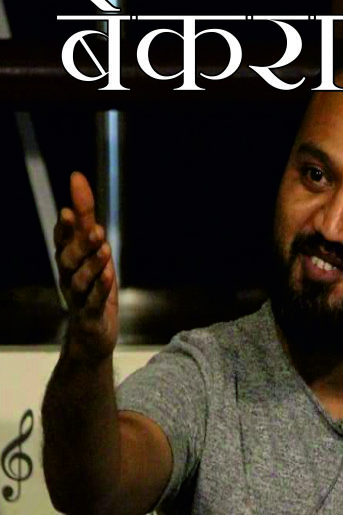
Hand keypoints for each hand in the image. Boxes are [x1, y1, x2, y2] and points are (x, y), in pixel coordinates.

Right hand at [54, 171, 118, 360]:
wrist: (93, 335)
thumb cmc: (92, 287)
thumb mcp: (92, 250)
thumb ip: (85, 218)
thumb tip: (78, 179)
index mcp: (68, 261)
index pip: (63, 241)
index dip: (64, 228)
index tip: (69, 211)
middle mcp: (69, 277)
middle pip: (69, 259)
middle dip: (80, 243)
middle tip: (95, 229)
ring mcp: (78, 298)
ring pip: (81, 280)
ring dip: (93, 263)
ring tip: (105, 249)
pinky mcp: (91, 315)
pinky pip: (94, 301)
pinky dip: (100, 288)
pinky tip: (109, 275)